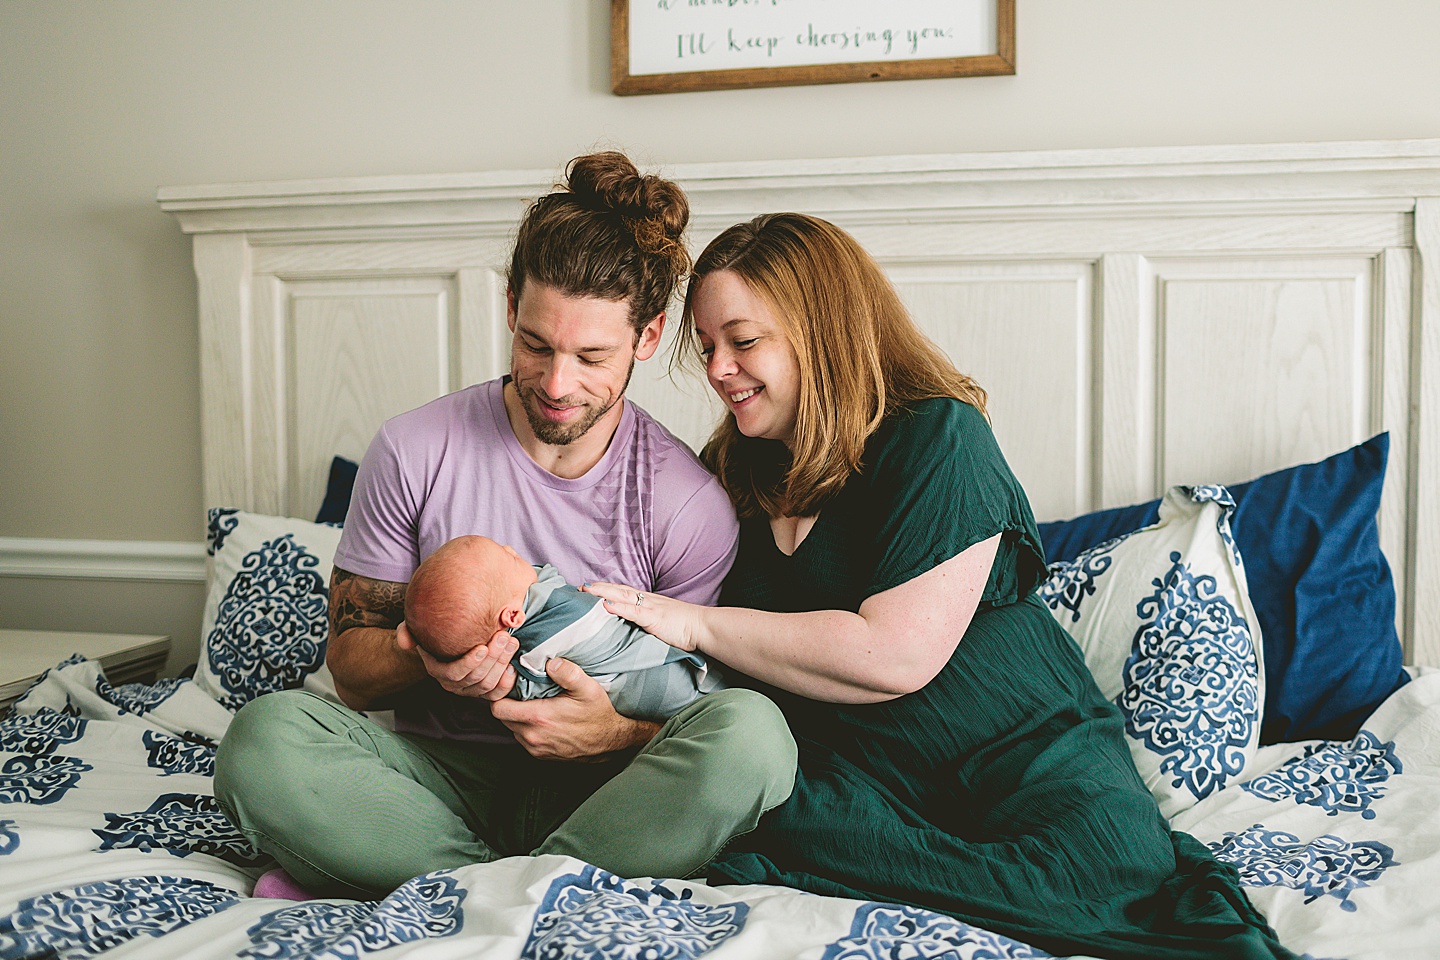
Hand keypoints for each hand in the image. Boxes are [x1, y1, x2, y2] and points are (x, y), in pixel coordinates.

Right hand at [395, 622, 516, 700]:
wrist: (450, 639)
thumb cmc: (435, 632)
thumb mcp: (417, 628)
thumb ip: (407, 632)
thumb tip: (405, 641)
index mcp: (438, 670)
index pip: (454, 673)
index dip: (469, 662)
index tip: (482, 647)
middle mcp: (454, 684)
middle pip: (476, 678)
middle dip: (493, 657)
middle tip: (504, 637)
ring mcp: (470, 689)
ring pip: (488, 684)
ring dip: (502, 663)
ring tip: (511, 642)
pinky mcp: (485, 691)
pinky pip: (497, 693)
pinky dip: (508, 681)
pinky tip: (513, 663)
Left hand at [489, 657, 657, 759]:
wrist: (611, 742)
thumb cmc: (599, 714)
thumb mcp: (588, 688)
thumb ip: (568, 672)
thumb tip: (550, 662)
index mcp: (538, 718)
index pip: (498, 707)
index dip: (500, 693)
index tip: (511, 682)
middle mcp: (532, 736)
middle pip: (502, 717)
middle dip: (507, 702)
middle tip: (520, 689)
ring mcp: (536, 748)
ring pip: (512, 728)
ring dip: (517, 715)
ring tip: (531, 702)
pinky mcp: (541, 755)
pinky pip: (523, 738)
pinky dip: (526, 727)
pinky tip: (541, 717)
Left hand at [580, 582, 700, 652]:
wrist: (703, 626)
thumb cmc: (684, 626)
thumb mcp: (661, 620)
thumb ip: (646, 619)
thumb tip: (632, 624)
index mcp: (647, 601)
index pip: (622, 591)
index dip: (605, 588)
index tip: (588, 588)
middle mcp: (646, 600)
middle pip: (618, 589)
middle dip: (598, 587)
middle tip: (579, 587)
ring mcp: (650, 607)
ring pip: (622, 596)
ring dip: (603, 592)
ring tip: (585, 591)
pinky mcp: (654, 618)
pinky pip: (633, 611)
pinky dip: (619, 607)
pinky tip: (606, 605)